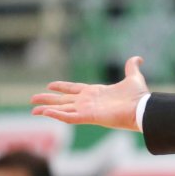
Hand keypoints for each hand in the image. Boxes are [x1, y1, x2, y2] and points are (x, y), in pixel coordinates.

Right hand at [30, 56, 148, 131]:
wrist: (141, 108)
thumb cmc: (138, 96)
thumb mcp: (133, 77)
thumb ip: (132, 67)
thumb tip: (138, 58)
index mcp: (95, 92)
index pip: (74, 89)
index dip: (62, 87)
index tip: (50, 84)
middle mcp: (88, 101)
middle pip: (63, 100)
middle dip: (48, 99)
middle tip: (32, 99)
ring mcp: (87, 110)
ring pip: (62, 109)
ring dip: (47, 109)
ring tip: (33, 110)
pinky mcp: (88, 117)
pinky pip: (68, 117)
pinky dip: (56, 115)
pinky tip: (45, 112)